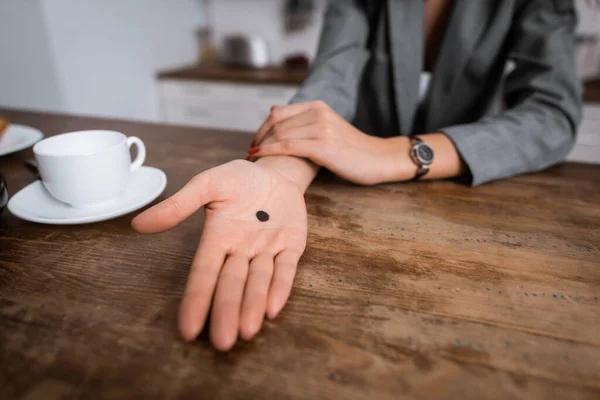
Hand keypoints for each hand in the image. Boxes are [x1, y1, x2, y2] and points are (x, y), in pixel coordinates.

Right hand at [132, 160, 307, 350]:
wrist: (274, 171)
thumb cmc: (238, 180)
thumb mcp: (207, 184)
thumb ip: (180, 205)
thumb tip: (138, 224)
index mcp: (217, 238)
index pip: (204, 273)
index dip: (197, 298)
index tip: (188, 329)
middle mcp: (240, 250)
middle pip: (232, 284)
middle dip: (227, 311)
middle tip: (222, 342)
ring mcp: (267, 250)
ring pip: (259, 281)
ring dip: (253, 305)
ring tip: (247, 331)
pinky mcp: (291, 246)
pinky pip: (286, 268)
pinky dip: (281, 286)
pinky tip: (275, 308)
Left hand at [250, 101, 414, 184]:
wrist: (380, 159)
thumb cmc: (353, 150)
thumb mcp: (329, 130)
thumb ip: (308, 125)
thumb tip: (278, 124)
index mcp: (319, 106)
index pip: (278, 113)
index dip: (262, 128)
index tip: (254, 143)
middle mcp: (319, 113)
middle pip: (276, 124)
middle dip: (258, 139)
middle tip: (249, 154)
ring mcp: (322, 129)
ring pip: (280, 134)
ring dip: (261, 147)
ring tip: (252, 159)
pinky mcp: (324, 146)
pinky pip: (288, 146)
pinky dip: (269, 151)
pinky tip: (258, 157)